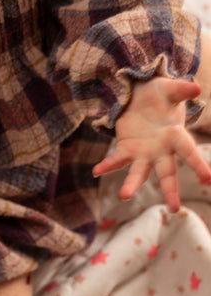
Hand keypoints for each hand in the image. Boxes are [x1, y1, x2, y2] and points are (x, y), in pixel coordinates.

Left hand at [93, 77, 210, 212]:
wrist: (140, 96)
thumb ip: (181, 90)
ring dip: (132, 184)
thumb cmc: (160, 95)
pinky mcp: (126, 149)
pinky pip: (116, 160)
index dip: (199, 165)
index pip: (189, 152)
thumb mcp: (169, 89)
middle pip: (167, 172)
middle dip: (170, 190)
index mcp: (176, 136)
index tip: (208, 180)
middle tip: (173, 208)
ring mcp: (143, 153)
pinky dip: (107, 165)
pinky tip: (96, 171)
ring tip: (124, 195)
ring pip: (139, 172)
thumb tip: (196, 87)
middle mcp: (162, 150)